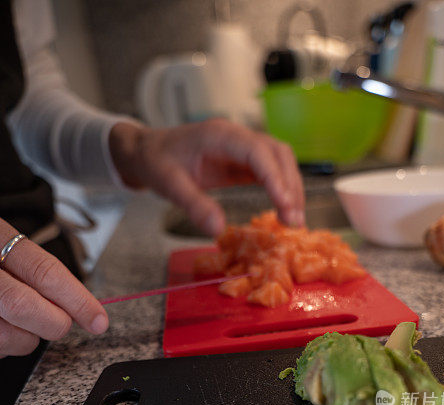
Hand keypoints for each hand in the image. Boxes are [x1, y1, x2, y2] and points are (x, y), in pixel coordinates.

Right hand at [0, 219, 107, 357]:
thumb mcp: (4, 246)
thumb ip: (36, 274)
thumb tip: (80, 309)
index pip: (42, 270)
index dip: (77, 299)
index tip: (100, 321)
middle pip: (22, 305)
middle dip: (51, 323)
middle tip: (59, 324)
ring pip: (7, 337)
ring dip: (25, 340)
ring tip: (17, 322)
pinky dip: (4, 345)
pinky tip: (0, 327)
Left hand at [109, 118, 305, 235]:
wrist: (147, 151)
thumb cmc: (157, 162)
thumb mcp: (169, 185)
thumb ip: (194, 205)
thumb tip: (218, 230)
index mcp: (220, 135)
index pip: (258, 152)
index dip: (276, 178)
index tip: (286, 206)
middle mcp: (236, 137)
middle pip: (278, 154)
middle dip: (291, 186)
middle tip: (295, 221)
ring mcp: (242, 148)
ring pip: (279, 161)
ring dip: (291, 188)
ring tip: (294, 221)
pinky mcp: (243, 161)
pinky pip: (270, 171)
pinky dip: (282, 190)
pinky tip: (285, 211)